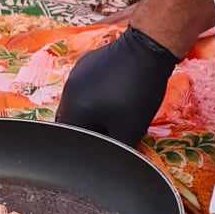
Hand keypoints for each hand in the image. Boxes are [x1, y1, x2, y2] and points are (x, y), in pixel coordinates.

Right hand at [54, 25, 179, 146]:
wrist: (146, 49)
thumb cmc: (137, 92)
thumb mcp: (130, 129)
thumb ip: (117, 149)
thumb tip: (113, 164)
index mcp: (72, 111)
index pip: (70, 140)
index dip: (87, 149)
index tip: (104, 150)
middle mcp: (67, 93)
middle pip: (72, 122)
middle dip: (90, 131)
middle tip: (111, 134)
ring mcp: (75, 75)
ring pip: (78, 103)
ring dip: (91, 113)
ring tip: (115, 115)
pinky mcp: (86, 63)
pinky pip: (84, 87)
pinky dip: (94, 96)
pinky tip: (114, 95)